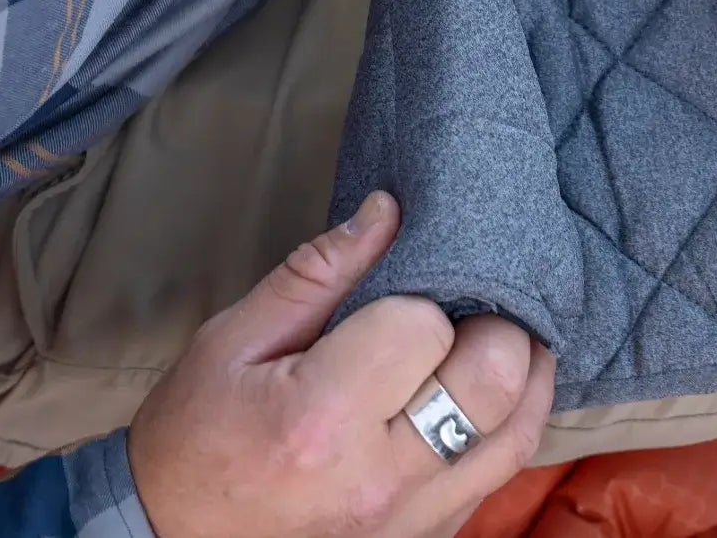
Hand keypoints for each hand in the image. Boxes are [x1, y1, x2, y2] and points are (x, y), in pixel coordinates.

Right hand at [128, 192, 553, 537]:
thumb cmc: (194, 437)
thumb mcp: (233, 340)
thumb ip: (319, 272)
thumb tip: (387, 210)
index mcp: (321, 419)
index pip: (425, 326)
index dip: (423, 298)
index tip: (398, 297)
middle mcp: (378, 481)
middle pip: (494, 379)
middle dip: (491, 325)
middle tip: (467, 306)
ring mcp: (408, 523)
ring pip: (517, 432)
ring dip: (522, 372)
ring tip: (500, 333)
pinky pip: (499, 475)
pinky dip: (508, 424)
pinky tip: (491, 390)